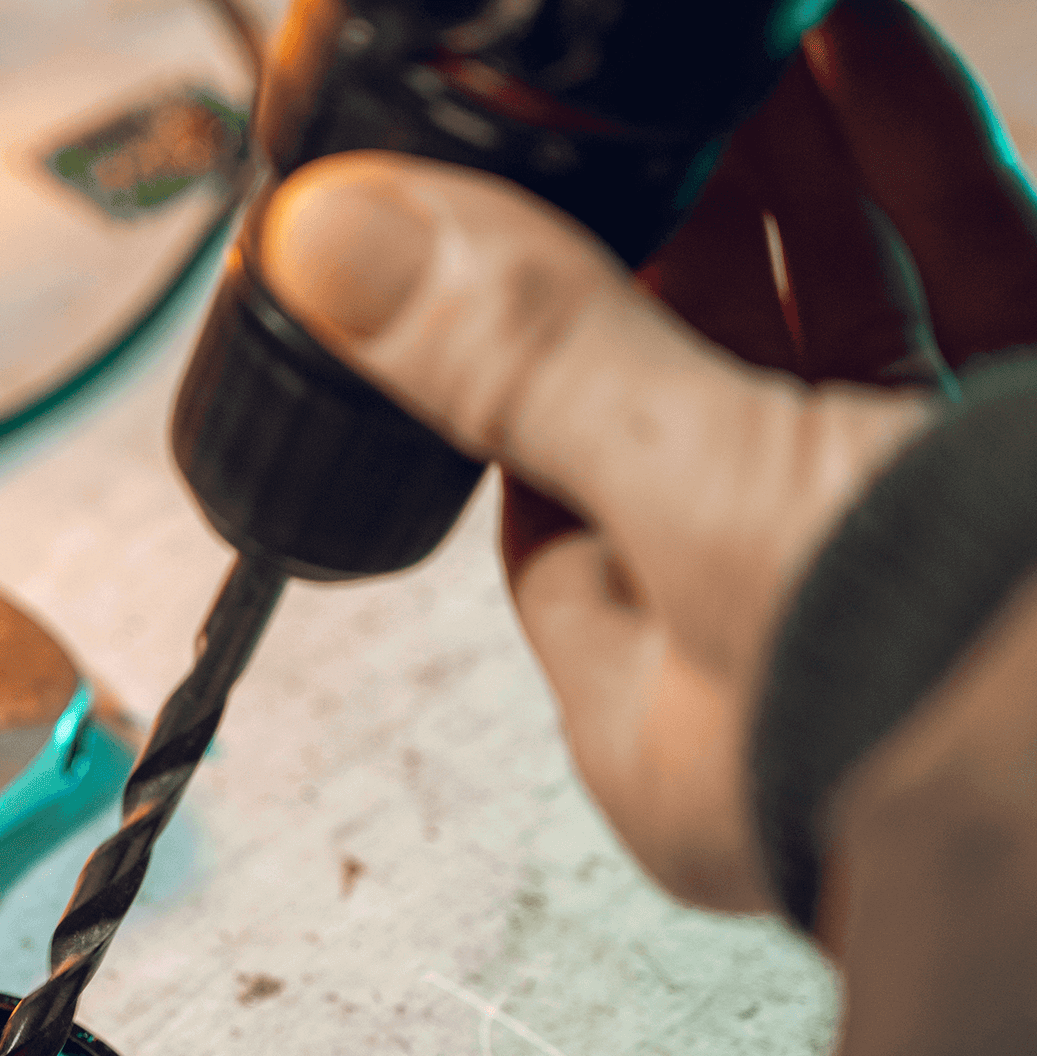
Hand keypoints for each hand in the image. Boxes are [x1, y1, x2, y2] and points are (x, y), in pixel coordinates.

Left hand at [259, 0, 1036, 916]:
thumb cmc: (983, 716)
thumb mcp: (712, 518)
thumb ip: (540, 376)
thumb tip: (343, 255)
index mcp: (677, 728)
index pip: (550, 531)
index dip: (522, 381)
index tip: (494, 248)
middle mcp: (798, 649)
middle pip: (700, 415)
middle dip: (673, 242)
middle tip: (631, 111)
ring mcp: (931, 565)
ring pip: (841, 342)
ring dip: (796, 182)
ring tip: (743, 57)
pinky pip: (980, 297)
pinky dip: (925, 173)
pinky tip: (872, 60)